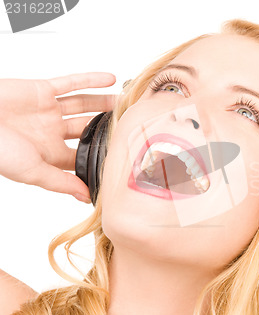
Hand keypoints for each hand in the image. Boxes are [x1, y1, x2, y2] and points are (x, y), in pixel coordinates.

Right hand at [0, 73, 115, 202]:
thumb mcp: (33, 171)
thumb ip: (62, 182)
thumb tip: (86, 197)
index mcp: (50, 153)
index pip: (82, 156)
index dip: (101, 155)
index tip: (124, 154)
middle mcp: (51, 131)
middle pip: (87, 128)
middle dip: (107, 127)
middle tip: (132, 124)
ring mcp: (47, 110)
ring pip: (83, 105)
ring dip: (104, 102)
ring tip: (126, 102)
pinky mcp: (42, 90)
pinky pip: (71, 82)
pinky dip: (91, 80)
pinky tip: (111, 79)